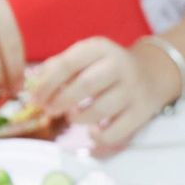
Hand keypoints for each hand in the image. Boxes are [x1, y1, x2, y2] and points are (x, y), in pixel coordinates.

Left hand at [27, 37, 178, 151]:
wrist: (151, 73)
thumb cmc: (106, 68)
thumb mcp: (85, 57)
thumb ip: (58, 68)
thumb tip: (33, 86)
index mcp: (100, 48)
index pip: (68, 64)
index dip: (46, 84)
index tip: (34, 99)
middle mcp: (119, 66)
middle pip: (85, 85)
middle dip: (60, 101)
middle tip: (49, 110)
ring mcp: (132, 90)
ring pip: (99, 110)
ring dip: (78, 118)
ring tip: (73, 116)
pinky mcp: (141, 112)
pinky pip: (115, 132)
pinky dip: (99, 136)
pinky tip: (93, 131)